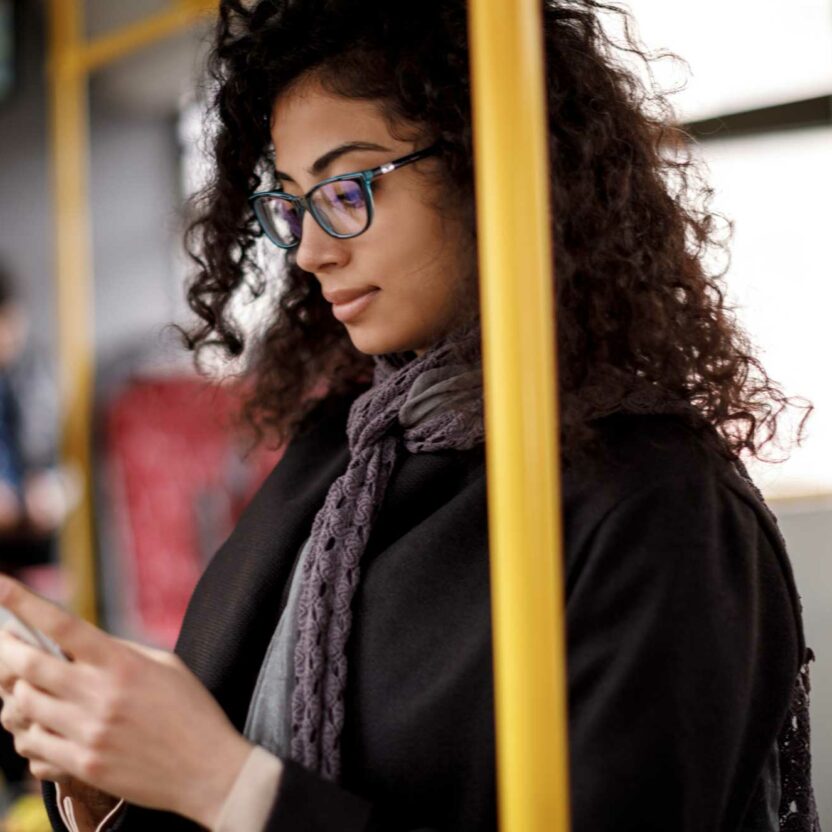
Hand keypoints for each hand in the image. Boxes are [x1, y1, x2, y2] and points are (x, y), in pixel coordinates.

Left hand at [0, 576, 252, 827]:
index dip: (26, 604)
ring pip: (24, 708)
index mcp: (122, 664)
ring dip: (15, 695)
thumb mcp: (164, 666)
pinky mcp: (84, 766)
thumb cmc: (191, 711)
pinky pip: (34, 748)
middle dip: (6, 650)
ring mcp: (89, 733)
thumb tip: (80, 643)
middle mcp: (100, 696)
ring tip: (21, 689)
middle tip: (4, 642)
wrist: (207, 769)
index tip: (2, 586)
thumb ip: (120, 652)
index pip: (63, 627)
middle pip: (29, 667)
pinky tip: (40, 729)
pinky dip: (28, 734)